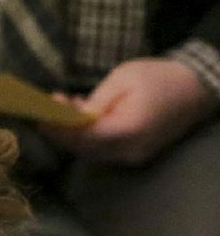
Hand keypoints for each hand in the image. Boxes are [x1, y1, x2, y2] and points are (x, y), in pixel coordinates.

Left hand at [43, 57, 217, 164]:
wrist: (195, 89)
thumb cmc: (158, 78)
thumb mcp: (123, 79)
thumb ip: (95, 101)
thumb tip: (69, 116)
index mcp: (125, 131)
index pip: (81, 138)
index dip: (57, 129)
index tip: (41, 114)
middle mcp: (126, 151)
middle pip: (82, 148)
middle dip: (60, 131)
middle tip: (48, 108)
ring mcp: (130, 157)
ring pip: (90, 151)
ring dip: (72, 133)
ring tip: (63, 107)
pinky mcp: (132, 155)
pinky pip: (102, 149)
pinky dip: (87, 136)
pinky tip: (81, 117)